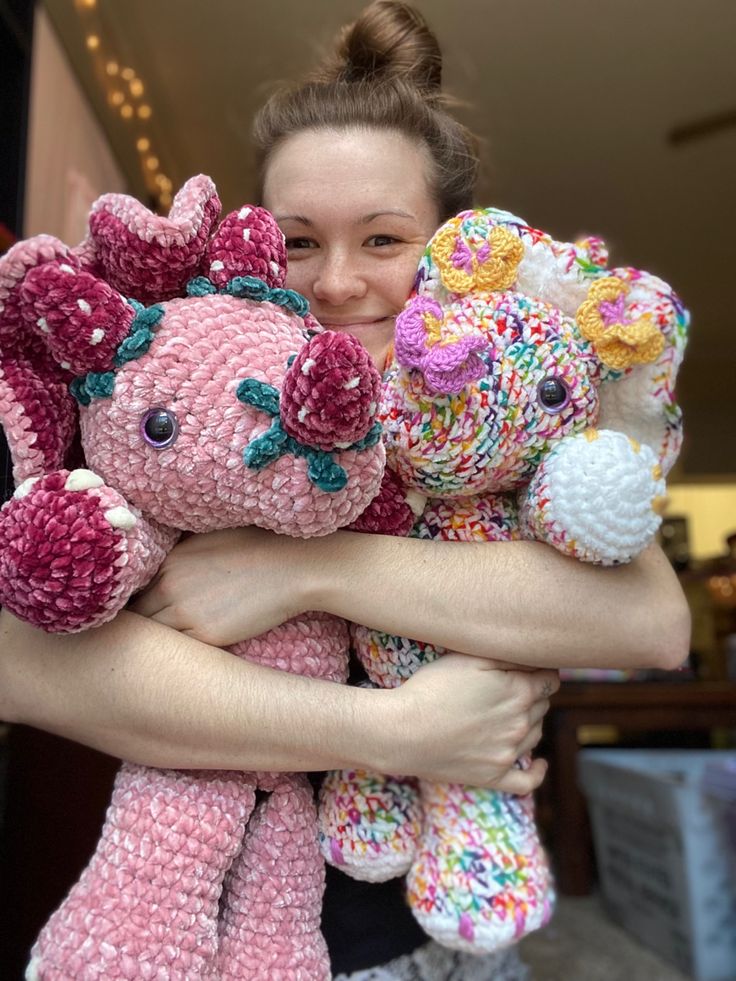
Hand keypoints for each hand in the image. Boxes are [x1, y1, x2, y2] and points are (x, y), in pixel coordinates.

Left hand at [129, 527, 310, 645]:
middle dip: (137, 626)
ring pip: (151, 636)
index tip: (139, 613)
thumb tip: (163, 569)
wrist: (291, 565)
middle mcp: (169, 585)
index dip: (135, 603)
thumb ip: (180, 557)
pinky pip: (177, 650)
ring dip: (152, 644)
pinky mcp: (206, 635)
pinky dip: (175, 654)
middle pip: (136, 616)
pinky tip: (179, 657)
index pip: (134, 590)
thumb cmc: (258, 547)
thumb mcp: (209, 539)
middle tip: (141, 638)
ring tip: (157, 651)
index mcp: (168, 560)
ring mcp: (185, 612)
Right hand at [382, 653, 558, 791]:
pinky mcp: (494, 776)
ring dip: (529, 722)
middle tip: (506, 687)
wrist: (403, 731)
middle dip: (533, 694)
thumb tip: (537, 658)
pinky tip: (539, 763)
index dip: (541, 671)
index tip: (528, 668)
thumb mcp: (470, 658)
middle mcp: (522, 723)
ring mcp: (509, 752)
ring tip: (504, 713)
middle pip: (543, 705)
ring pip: (536, 734)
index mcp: (520, 692)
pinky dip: (538, 771)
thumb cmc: (432, 688)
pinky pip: (528, 780)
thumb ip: (509, 656)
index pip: (550, 680)